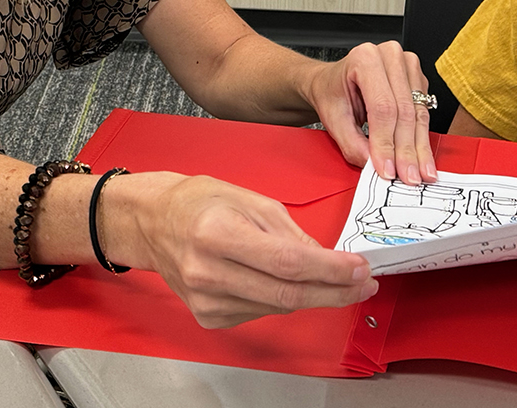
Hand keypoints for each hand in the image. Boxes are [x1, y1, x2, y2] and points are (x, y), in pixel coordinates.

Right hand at [110, 172, 377, 328]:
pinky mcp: (207, 316)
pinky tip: (283, 280)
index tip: (360, 269)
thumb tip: (327, 260)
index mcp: (218, 233)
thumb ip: (291, 233)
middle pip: (287, 293)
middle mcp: (208, 272)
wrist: (153, 223)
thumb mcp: (251, 200)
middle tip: (363, 284)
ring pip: (278, 305)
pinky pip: (260, 311)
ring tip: (331, 278)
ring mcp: (206, 300)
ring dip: (312, 294)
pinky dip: (282, 297)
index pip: (288, 262)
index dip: (330, 271)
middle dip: (334, 291)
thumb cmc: (200, 202)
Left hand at [303, 41, 437, 185]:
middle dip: (406, 150)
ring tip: (420, 172)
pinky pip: (423, 113)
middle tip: (408, 176)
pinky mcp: (418, 78)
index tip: (387, 169)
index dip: (386, 142)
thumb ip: (352, 144)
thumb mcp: (333, 119)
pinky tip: (422, 157)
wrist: (332, 81)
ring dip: (419, 147)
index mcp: (365, 58)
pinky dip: (421, 138)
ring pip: (417, 114)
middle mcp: (390, 55)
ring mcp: (407, 64)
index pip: (382, 107)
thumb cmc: (331, 93)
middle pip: (404, 111)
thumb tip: (375, 165)